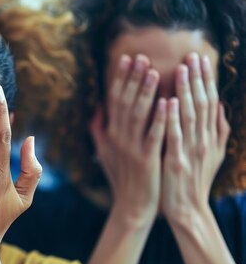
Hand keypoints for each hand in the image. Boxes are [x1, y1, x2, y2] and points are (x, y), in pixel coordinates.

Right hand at [91, 54, 166, 226]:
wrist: (131, 206)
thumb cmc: (121, 178)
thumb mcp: (105, 152)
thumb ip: (99, 129)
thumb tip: (97, 107)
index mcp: (110, 134)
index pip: (114, 100)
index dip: (120, 79)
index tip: (127, 58)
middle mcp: (118, 138)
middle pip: (125, 103)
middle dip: (132, 79)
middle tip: (140, 57)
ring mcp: (131, 149)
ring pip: (138, 115)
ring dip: (145, 92)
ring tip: (153, 72)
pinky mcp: (146, 160)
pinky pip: (153, 135)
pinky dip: (159, 119)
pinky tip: (167, 102)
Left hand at [161, 54, 229, 221]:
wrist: (187, 210)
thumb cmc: (195, 180)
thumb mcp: (213, 154)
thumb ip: (217, 129)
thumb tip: (219, 105)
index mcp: (209, 137)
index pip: (209, 102)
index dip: (206, 80)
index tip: (201, 59)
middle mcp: (202, 141)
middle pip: (201, 104)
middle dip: (198, 79)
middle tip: (192, 56)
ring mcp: (190, 151)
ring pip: (189, 116)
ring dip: (186, 91)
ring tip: (182, 70)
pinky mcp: (176, 161)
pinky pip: (174, 136)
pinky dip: (171, 118)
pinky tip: (168, 101)